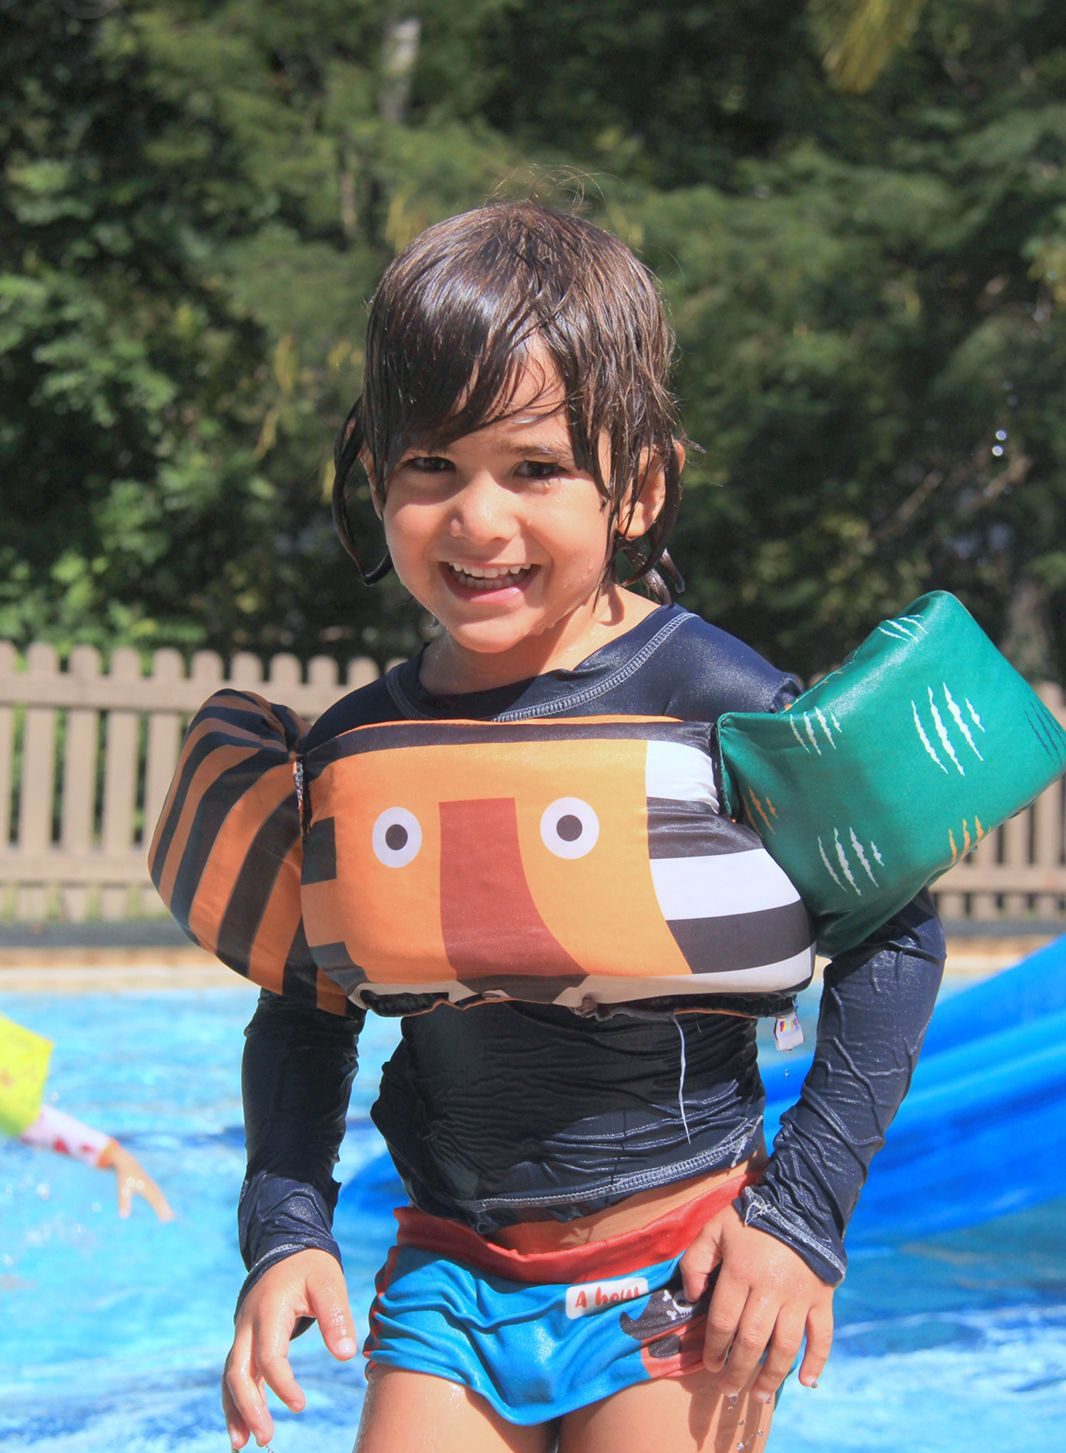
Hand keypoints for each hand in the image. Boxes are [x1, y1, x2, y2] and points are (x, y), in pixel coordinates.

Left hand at [96, 1140, 173, 1221]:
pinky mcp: (149, 1184)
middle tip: (169, 1219)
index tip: (164, 1219)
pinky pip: (157, 1194)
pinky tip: (161, 1205)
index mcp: (146, 1187)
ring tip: (168, 1214)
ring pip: (159, 1196)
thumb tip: (123, 1216)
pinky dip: (160, 1200)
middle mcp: (151, 1185)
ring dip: (164, 1205)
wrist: (127, 1163)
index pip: (155, 1200)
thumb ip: (123, 1203)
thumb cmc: (124, 1177)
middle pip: (160, 1198)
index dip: (160, 1209)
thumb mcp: (122, 1190)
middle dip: (164, 1208)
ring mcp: (151, 1184)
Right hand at [222, 1249, 356, 1449]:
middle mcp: (248, 1324)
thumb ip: (337, 1316)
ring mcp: (242, 1333)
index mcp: (269, 1310)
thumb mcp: (329, 1283)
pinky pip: (234, 1374)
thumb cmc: (311, 1268)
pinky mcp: (245, 1340)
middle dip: (249, 1407)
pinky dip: (235, 1400)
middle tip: (266, 1437)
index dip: (282, 1384)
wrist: (286, 1247)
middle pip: (238, 1371)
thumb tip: (346, 1355)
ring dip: (235, 1410)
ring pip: (230, 1376)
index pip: (269, 1356)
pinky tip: (242, 1428)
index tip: (301, 1405)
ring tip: (241, 1445)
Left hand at [680, 1204, 833, 1404]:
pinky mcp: (822, 1300)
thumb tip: (692, 1296)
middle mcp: (771, 1290)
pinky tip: (805, 1383)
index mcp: (741, 1273)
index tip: (709, 1364)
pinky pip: (822, 1337)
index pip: (723, 1322)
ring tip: (757, 1396)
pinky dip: (817, 1362)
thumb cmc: (751, 1218)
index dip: (713, 1348)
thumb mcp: (714, 1229)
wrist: (800, 1205)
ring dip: (770, 1377)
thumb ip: (696, 1261)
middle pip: (751, 1342)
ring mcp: (799, 1298)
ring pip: (785, 1347)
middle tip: (727, 1389)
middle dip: (737, 1371)